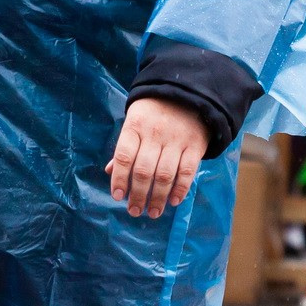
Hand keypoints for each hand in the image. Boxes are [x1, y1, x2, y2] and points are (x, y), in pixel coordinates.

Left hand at [108, 97, 208, 218]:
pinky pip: (187, 172)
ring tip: (153, 212)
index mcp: (135, 127)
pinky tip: (174, 201)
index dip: (119, 179)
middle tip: (134, 211)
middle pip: (144, 171)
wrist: (187, 93)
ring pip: (164, 175)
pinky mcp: (195, 146)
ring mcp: (176, 140)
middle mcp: (155, 134)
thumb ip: (125, 148)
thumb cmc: (153, 112)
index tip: (117, 197)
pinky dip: (180, 189)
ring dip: (157, 198)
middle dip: (138, 195)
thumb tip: (110, 172)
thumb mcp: (134, 122)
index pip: (124, 157)